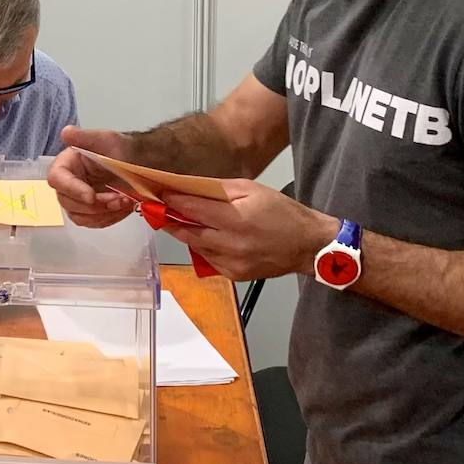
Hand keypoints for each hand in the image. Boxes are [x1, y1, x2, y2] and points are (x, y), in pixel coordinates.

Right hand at [47, 126, 135, 227]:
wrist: (138, 163)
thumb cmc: (121, 149)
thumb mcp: (106, 139)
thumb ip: (85, 137)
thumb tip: (66, 132)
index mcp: (66, 164)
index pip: (57, 179)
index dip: (72, 189)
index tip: (91, 196)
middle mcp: (67, 184)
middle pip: (68, 202)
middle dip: (95, 205)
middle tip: (119, 199)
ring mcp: (77, 200)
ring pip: (80, 216)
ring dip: (104, 214)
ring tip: (125, 201)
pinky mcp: (89, 212)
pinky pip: (93, 223)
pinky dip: (109, 218)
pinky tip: (123, 207)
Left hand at [160, 179, 336, 280]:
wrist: (308, 246)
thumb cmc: (283, 212)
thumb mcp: (253, 190)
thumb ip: (219, 190)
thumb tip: (191, 189)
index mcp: (237, 219)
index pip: (194, 209)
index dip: (173, 201)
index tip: (158, 193)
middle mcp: (231, 244)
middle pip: (188, 232)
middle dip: (169, 220)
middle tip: (155, 209)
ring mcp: (231, 263)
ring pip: (196, 247)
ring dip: (183, 233)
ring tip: (172, 220)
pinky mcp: (234, 275)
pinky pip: (208, 259)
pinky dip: (201, 247)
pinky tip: (200, 236)